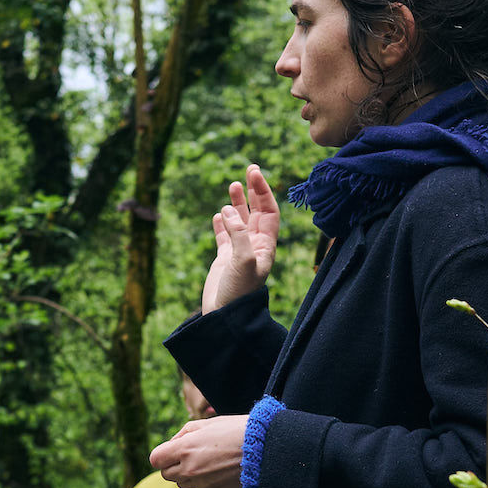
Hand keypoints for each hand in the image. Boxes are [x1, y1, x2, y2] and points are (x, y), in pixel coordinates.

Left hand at [150, 414, 245, 487]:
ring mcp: (202, 484)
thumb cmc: (238, 430)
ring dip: (188, 475)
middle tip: (192, 454)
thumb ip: (183, 434)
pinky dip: (204, 482)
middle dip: (174, 465)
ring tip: (208, 461)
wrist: (267, 449)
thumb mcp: (208, 424)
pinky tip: (219, 469)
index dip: (163, 454)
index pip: (156, 459)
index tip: (172, 450)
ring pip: (182, 484)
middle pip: (166, 474)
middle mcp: (190, 470)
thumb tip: (171, 446)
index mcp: (185, 449)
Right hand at [200, 164, 280, 313]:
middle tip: (249, 169)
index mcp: (266, 246)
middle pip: (257, 212)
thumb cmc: (238, 293)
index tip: (254, 173)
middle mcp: (255, 247)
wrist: (225, 318)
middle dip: (254, 191)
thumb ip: (238, 234)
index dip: (263, 191)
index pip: (269, 211)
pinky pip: (224, 236)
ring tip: (233, 185)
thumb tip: (226, 211)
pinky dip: (221, 223)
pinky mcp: (224, 260)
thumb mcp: (243, 261)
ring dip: (237, 203)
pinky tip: (218, 214)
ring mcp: (239, 252)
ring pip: (240, 221)